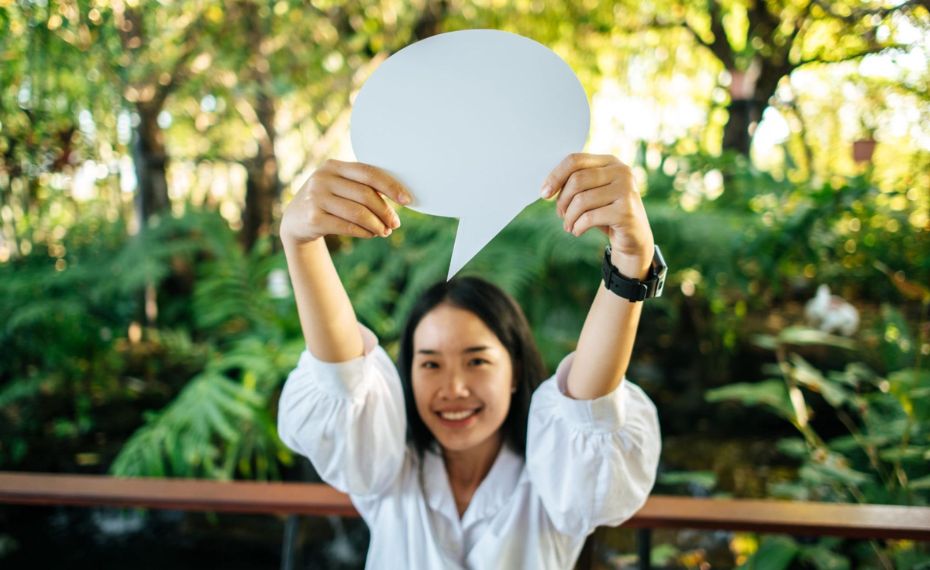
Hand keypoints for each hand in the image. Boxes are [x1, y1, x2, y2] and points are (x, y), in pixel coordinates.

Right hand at [280, 159, 411, 245]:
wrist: (295, 221)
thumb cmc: (328, 201)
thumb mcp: (339, 187)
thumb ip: (362, 187)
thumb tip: (399, 199)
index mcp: (333, 166)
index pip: (368, 173)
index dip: (391, 186)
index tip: (407, 200)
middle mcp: (322, 178)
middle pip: (365, 195)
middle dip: (385, 211)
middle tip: (396, 223)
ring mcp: (315, 197)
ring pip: (358, 213)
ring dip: (377, 225)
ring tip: (385, 231)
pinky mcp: (313, 218)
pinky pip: (347, 226)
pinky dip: (364, 232)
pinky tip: (371, 234)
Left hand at [540, 153, 654, 272]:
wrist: (634, 237)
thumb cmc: (607, 213)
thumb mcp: (592, 193)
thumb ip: (576, 184)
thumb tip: (547, 188)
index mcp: (610, 162)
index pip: (575, 160)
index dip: (555, 175)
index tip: (544, 193)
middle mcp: (621, 172)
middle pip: (576, 180)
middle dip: (562, 201)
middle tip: (560, 215)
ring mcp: (626, 190)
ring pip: (581, 200)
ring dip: (569, 217)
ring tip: (568, 226)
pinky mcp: (626, 211)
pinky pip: (589, 217)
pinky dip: (577, 227)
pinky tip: (577, 231)